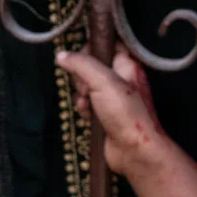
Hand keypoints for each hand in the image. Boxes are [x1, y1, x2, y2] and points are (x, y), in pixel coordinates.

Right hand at [55, 47, 175, 181]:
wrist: (135, 151)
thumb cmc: (126, 113)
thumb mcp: (103, 81)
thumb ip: (82, 64)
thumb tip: (61, 55)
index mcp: (127, 65)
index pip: (106, 45)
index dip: (91, 49)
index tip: (82, 58)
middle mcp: (120, 79)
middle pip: (90, 66)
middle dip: (82, 77)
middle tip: (88, 87)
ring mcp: (112, 97)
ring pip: (86, 86)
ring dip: (81, 95)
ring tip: (88, 104)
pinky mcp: (104, 113)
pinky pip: (86, 103)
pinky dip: (83, 108)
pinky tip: (88, 115)